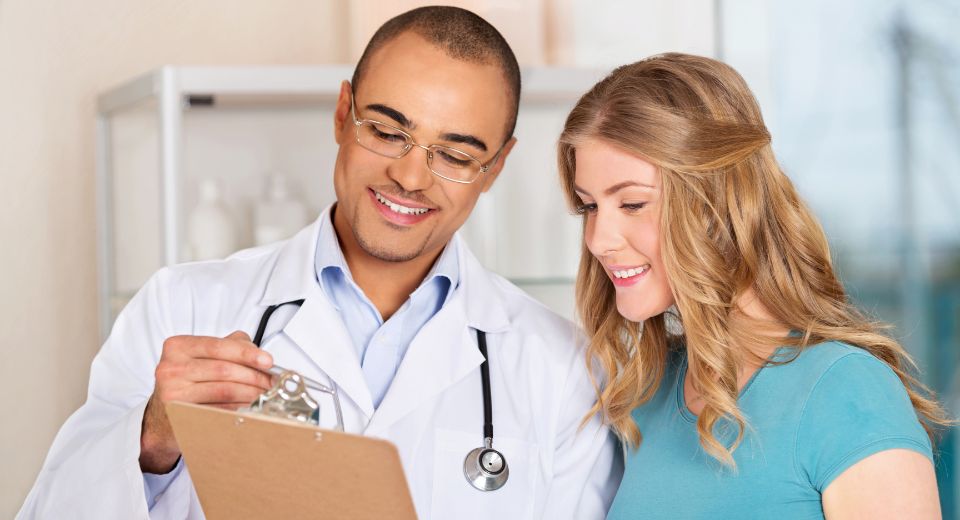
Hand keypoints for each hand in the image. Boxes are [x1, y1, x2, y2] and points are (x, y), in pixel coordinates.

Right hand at [139, 331, 273, 472]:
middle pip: (224, 369)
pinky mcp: (179, 414)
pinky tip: (251, 408)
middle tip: (272, 382)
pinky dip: (240, 409)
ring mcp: (172, 392)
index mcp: (178, 346)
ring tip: (266, 395)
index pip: (219, 345)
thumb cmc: (186, 383)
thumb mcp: (202, 358)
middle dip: (255, 376)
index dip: (247, 353)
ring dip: (251, 394)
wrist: (162, 418)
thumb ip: (229, 346)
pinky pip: (219, 410)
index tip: (268, 361)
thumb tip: (258, 351)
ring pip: (224, 390)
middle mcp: (170, 367)